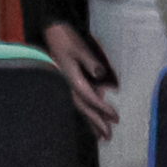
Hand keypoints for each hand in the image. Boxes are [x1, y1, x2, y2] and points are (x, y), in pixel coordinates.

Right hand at [43, 20, 121, 139]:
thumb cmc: (66, 38)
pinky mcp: (66, 81)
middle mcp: (67, 85)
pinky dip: (85, 111)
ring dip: (90, 121)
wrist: (51, 30)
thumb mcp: (79, 48)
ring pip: (79, 107)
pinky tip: (90, 117)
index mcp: (71, 79)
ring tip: (100, 136)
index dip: (103, 109)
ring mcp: (65, 84)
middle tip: (108, 137)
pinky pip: (77, 101)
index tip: (116, 118)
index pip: (89, 98)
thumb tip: (100, 75)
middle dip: (96, 123)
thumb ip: (90, 62)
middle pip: (83, 108)